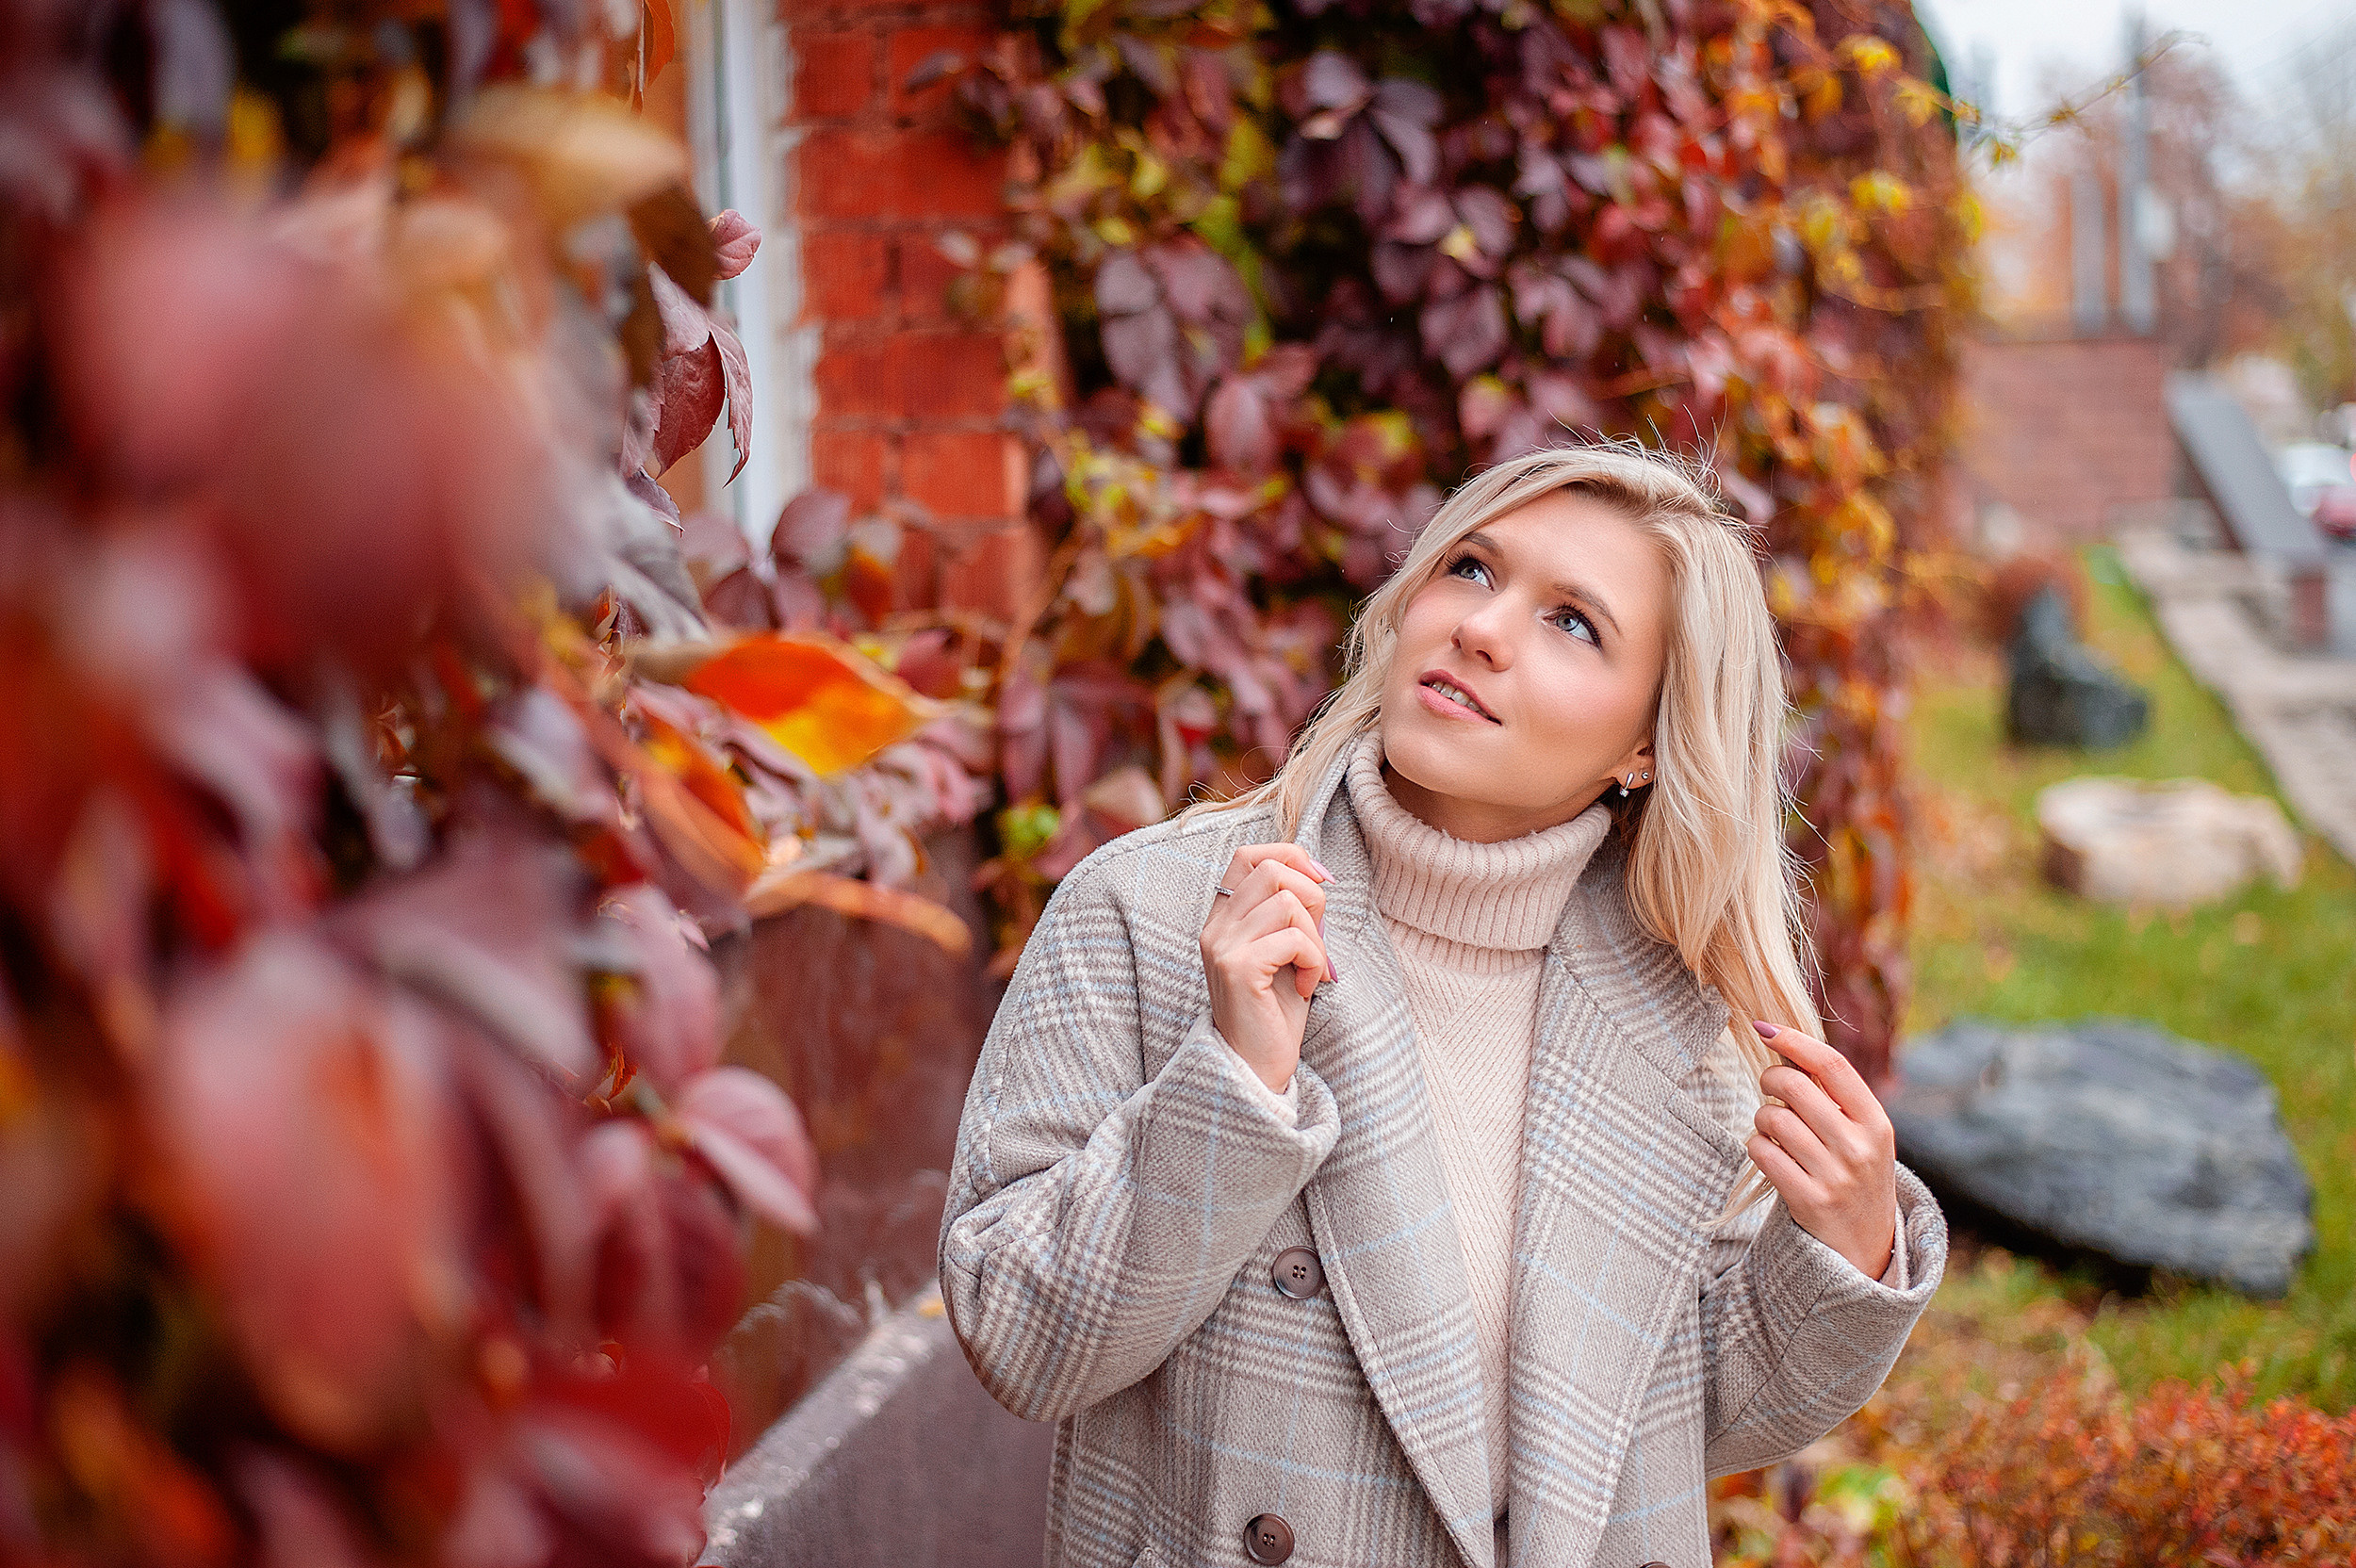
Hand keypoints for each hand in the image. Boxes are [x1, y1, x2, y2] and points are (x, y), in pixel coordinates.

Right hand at [1200, 845, 1335, 1092]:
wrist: (1254, 1069)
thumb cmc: (1273, 1012)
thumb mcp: (1282, 951)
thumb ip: (1288, 913)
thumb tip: (1317, 872)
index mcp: (1223, 919)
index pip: (1249, 855)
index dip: (1290, 856)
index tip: (1320, 883)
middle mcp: (1216, 928)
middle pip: (1272, 870)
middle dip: (1311, 896)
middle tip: (1317, 938)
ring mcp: (1223, 947)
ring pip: (1288, 902)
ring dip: (1316, 936)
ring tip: (1311, 969)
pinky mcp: (1239, 968)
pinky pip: (1294, 938)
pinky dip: (1314, 960)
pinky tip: (1306, 986)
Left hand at [1746, 1021, 1897, 1279]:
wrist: (1868, 1246)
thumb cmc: (1856, 1174)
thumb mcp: (1863, 1134)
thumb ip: (1834, 1095)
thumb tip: (1785, 1043)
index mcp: (1876, 1123)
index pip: (1832, 1065)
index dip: (1794, 1040)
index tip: (1765, 1028)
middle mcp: (1859, 1147)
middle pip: (1794, 1086)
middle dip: (1770, 1080)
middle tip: (1771, 1090)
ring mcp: (1835, 1176)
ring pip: (1772, 1118)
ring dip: (1762, 1118)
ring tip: (1774, 1129)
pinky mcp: (1809, 1201)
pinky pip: (1762, 1152)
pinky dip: (1757, 1146)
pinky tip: (1769, 1153)